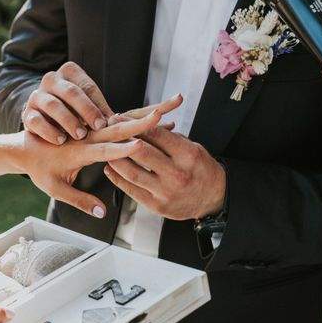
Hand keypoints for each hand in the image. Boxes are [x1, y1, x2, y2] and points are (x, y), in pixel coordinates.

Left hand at [22, 109, 164, 218]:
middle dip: (140, 122)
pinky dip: (135, 119)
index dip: (122, 149)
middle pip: (117, 129)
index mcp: (78, 152)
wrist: (25, 148)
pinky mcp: (92, 128)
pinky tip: (154, 118)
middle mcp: (86, 138)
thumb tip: (102, 212)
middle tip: (162, 113)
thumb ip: (80, 200)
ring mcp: (91, 131)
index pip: (103, 150)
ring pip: (120, 122)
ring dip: (143, 116)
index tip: (141, 144)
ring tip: (167, 109)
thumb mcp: (56, 190)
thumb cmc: (40, 170)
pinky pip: (116, 122)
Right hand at [23, 62, 113, 143]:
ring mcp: (37, 96)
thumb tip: (118, 121)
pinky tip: (60, 141)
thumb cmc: (73, 112)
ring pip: (52, 105)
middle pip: (70, 92)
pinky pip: (37, 121)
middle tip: (98, 127)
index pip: (86, 86)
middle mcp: (51, 80)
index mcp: (69, 72)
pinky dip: (49, 131)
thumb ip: (100, 111)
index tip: (108, 121)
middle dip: (86, 110)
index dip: (98, 104)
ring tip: (80, 136)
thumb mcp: (87, 107)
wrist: (43, 119)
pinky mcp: (27, 113)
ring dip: (68, 120)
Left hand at [104, 122, 225, 220]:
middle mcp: (177, 174)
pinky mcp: (156, 205)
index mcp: (187, 155)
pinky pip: (131, 190)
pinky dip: (117, 178)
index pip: (157, 136)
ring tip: (107, 149)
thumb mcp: (192, 147)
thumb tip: (141, 125)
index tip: (120, 117)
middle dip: (122, 139)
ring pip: (132, 173)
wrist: (214, 198)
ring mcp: (165, 192)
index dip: (135, 125)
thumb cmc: (201, 169)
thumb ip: (169, 138)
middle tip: (109, 129)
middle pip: (142, 153)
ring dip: (116, 159)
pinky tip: (110, 168)